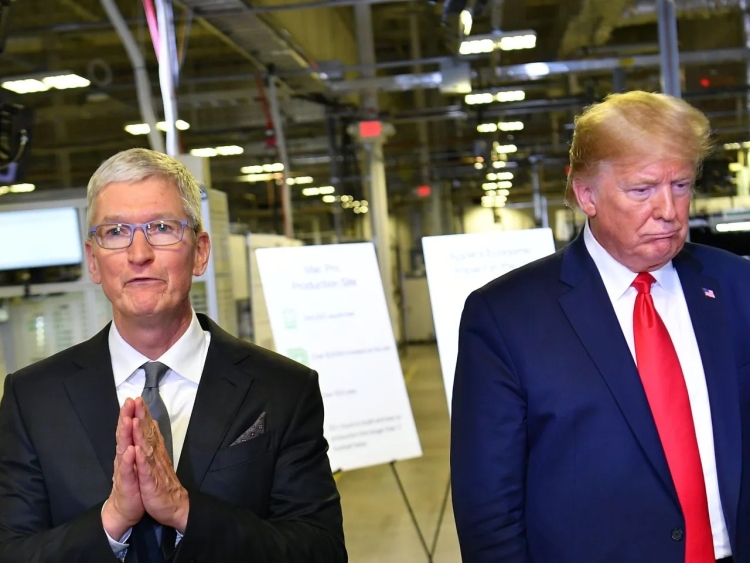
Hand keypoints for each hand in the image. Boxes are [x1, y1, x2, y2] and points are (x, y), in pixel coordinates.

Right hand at [102, 399, 144, 539]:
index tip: (135, 398)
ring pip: (123, 449)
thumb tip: (140, 426)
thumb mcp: (137, 460)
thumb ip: (137, 443)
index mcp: (128, 451)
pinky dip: (128, 461)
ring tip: (128, 420)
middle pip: (124, 434)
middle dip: (126, 417)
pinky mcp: (126, 483)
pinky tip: (130, 451)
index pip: (129, 429)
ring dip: (125, 435)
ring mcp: (123, 469)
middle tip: (128, 402)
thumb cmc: (133, 482)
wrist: (126, 508)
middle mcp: (123, 457)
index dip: (131, 414)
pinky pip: (127, 471)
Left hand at [132, 397, 189, 532]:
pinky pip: (146, 470)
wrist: (173, 507)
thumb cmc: (163, 484)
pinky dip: (141, 460)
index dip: (143, 414)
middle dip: (142, 417)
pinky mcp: (152, 483)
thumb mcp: (156, 461)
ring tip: (135, 420)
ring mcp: (154, 469)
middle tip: (136, 401)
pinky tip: (137, 450)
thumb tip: (153, 425)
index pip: (148, 430)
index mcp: (155, 452)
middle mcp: (156, 457)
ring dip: (141, 434)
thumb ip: (154, 443)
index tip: (137, 399)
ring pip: (147, 448)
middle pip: (148, 434)